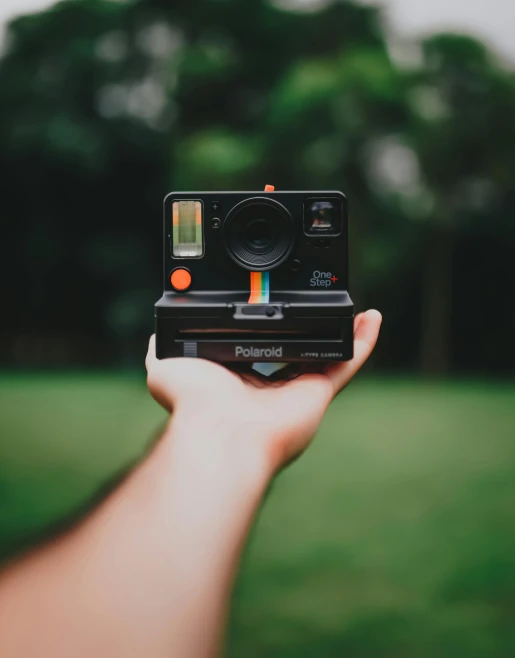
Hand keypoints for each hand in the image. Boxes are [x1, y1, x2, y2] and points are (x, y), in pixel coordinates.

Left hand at [145, 310, 381, 477]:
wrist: (220, 433)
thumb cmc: (192, 406)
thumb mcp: (166, 368)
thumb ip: (163, 348)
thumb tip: (159, 334)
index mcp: (237, 385)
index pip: (256, 353)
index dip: (265, 332)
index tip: (271, 310)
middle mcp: (270, 391)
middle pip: (295, 353)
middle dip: (306, 331)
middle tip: (316, 305)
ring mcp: (297, 393)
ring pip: (325, 355)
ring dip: (339, 331)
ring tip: (350, 307)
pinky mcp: (319, 394)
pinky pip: (346, 362)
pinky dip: (362, 341)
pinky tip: (370, 318)